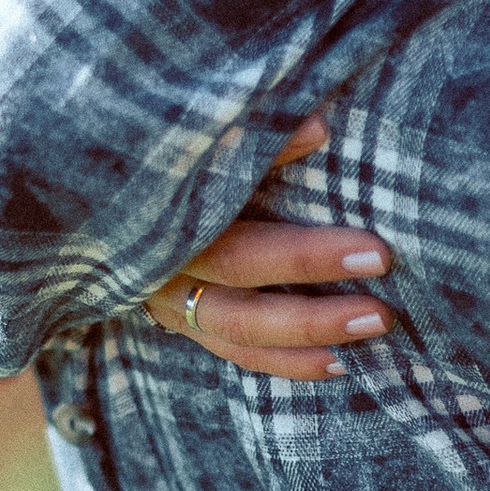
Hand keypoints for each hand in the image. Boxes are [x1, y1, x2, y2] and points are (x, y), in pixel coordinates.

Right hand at [143, 119, 393, 381]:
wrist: (106, 194)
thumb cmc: (175, 155)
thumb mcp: (204, 146)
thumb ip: (258, 141)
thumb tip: (320, 128)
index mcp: (171, 226)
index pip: (242, 250)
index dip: (307, 256)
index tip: (377, 254)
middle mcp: (165, 273)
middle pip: (242, 307)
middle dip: (315, 315)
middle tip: (382, 311)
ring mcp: (171, 304)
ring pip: (240, 338)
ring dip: (308, 343)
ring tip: (372, 336)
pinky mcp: (184, 323)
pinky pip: (237, 354)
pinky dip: (288, 362)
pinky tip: (341, 363)